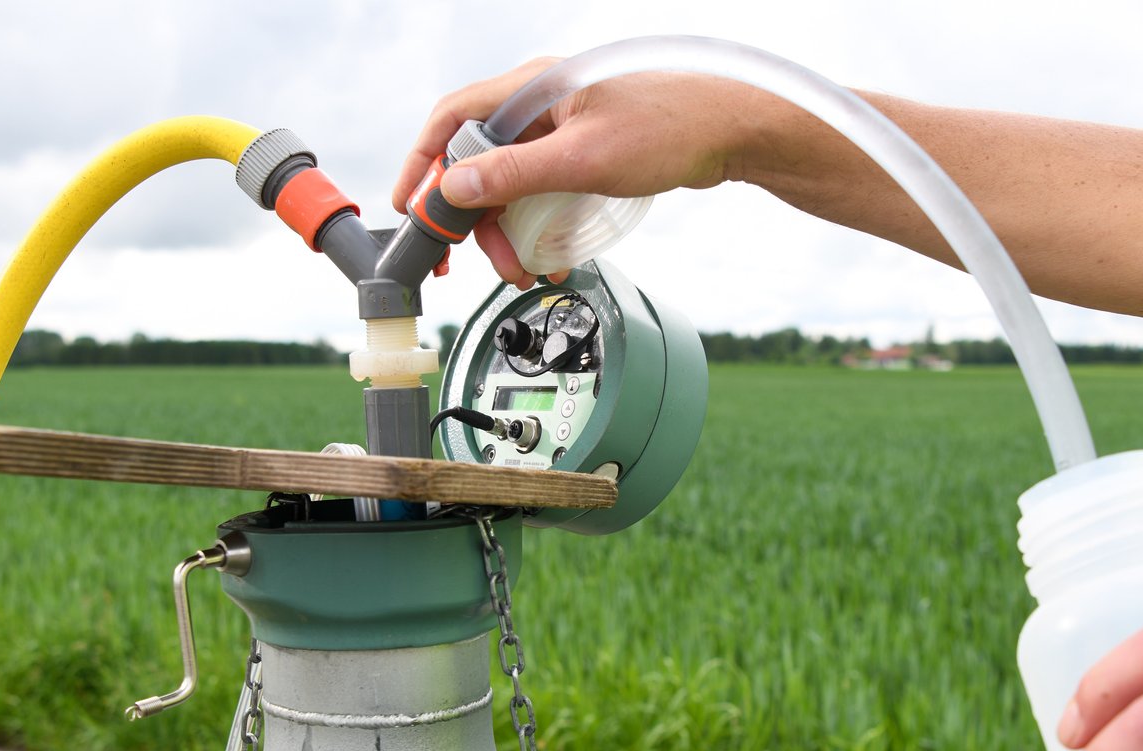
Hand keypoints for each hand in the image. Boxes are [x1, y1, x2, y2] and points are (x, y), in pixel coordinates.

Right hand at [393, 62, 773, 284]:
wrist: (731, 133)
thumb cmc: (670, 129)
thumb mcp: (583, 160)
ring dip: (510, 231)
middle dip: (477, 219)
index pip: (452, 120)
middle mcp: (541, 104)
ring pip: (512, 183)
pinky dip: (540, 225)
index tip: (411, 209)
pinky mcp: (583, 152)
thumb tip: (455, 189)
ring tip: (525, 269)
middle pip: (480, 162)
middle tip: (481, 262)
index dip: (424, 164)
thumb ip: (514, 175)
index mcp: (532, 89)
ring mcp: (562, 128)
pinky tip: (551, 256)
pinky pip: (543, 191)